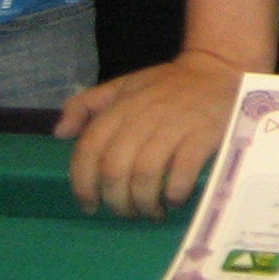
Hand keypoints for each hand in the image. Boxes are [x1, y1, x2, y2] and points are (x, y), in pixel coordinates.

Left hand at [55, 51, 244, 217]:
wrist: (219, 68)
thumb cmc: (168, 84)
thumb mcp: (123, 85)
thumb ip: (86, 105)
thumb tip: (59, 133)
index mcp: (121, 107)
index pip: (89, 150)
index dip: (83, 183)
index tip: (89, 205)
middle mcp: (143, 116)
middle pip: (115, 170)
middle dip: (116, 201)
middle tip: (126, 211)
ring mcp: (174, 126)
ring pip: (145, 175)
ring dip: (144, 203)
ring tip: (151, 211)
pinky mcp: (203, 135)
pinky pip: (182, 173)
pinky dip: (174, 194)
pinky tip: (175, 199)